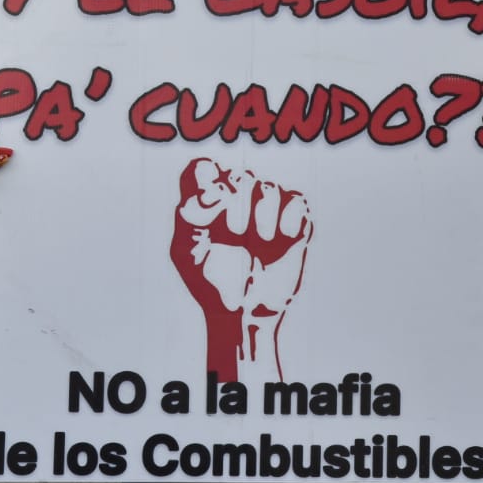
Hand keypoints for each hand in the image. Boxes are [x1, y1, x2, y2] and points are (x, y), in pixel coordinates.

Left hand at [169, 159, 312, 383]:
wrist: (242, 313)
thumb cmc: (209, 283)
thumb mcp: (186, 252)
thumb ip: (189, 216)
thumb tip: (211, 190)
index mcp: (208, 204)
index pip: (203, 169)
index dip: (207, 177)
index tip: (211, 204)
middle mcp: (237, 201)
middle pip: (241, 176)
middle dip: (239, 204)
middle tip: (235, 234)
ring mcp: (266, 211)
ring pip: (270, 188)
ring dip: (264, 215)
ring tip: (259, 243)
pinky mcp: (293, 224)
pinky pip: (296, 202)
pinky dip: (288, 218)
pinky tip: (279, 240)